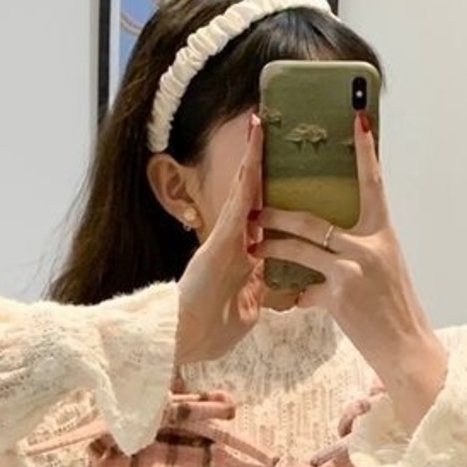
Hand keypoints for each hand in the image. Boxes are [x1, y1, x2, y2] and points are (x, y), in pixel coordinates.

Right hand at [174, 115, 266, 367]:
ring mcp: (227, 237)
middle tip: (266, 131)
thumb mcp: (246, 312)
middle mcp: (234, 241)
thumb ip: (258, 293)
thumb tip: (275, 287)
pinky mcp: (222, 236)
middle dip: (258, 166)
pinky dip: (249, 173)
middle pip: (250, 196)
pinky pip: (240, 199)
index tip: (283, 177)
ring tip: (260, 127)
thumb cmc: (209, 332)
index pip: (260, 220)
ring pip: (244, 190)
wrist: (184, 340)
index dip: (270, 197)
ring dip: (252, 159)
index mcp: (242, 258)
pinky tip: (255, 148)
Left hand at [254, 112, 442, 382]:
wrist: (407, 350)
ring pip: (300, 249)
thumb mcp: (386, 271)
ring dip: (271, 246)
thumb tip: (338, 239)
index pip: (373, 184)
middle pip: (314, 220)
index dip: (365, 151)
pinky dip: (296, 296)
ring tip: (253, 245)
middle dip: (279, 215)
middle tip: (255, 211)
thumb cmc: (396, 311)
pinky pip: (305, 290)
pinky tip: (289, 301)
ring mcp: (353, 271)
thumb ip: (362, 250)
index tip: (357, 118)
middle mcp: (369, 247)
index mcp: (384, 235)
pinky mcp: (339, 297)